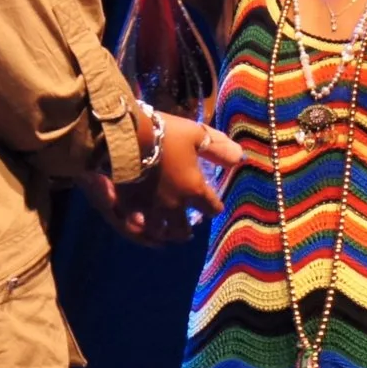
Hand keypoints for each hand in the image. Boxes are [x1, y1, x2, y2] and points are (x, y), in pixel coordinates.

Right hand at [100, 114, 243, 244]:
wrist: (127, 138)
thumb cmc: (165, 134)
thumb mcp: (196, 135)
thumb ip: (218, 149)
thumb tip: (239, 158)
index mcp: (193, 189)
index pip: (211, 208)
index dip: (214, 208)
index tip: (213, 207)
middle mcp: (173, 206)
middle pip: (182, 229)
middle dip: (187, 231)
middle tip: (188, 231)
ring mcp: (149, 208)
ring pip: (159, 231)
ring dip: (164, 232)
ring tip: (164, 232)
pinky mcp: (128, 206)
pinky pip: (135, 225)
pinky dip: (139, 226)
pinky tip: (139, 223)